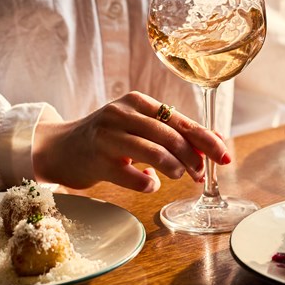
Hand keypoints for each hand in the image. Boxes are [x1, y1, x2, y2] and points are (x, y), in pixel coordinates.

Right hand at [31, 91, 230, 192]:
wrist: (60, 148)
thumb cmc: (107, 138)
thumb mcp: (139, 127)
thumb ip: (172, 133)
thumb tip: (214, 142)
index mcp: (138, 102)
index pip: (180, 119)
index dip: (206, 139)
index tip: (224, 155)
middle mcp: (122, 113)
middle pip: (170, 135)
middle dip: (193, 157)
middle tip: (200, 174)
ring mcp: (108, 136)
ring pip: (154, 152)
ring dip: (174, 168)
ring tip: (178, 175)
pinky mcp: (97, 160)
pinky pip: (133, 176)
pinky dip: (148, 183)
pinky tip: (148, 183)